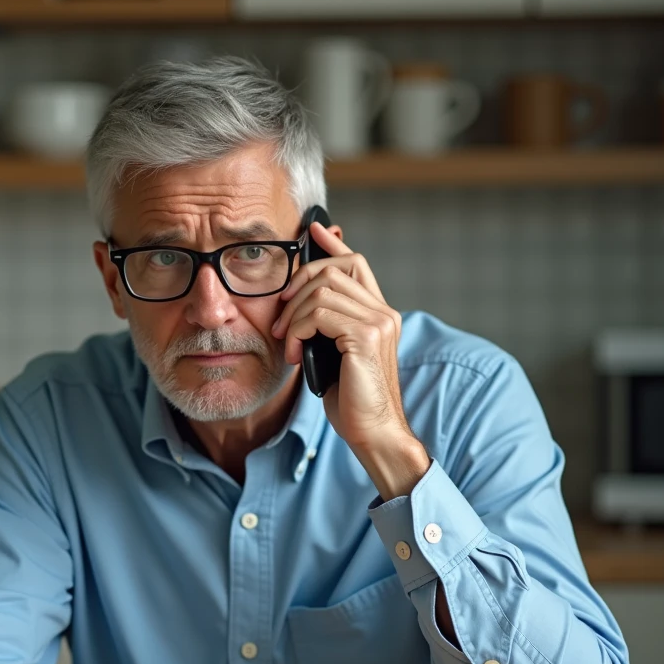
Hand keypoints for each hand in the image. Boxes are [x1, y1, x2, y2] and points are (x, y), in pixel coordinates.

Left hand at [271, 222, 429, 497]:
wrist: (372, 432)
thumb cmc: (351, 400)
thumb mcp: (331, 354)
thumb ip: (324, 325)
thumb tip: (299, 301)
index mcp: (378, 313)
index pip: (356, 262)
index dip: (332, 243)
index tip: (311, 230)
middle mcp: (384, 312)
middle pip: (333, 269)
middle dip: (296, 288)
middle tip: (279, 321)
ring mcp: (379, 322)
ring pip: (322, 289)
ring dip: (292, 315)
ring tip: (286, 343)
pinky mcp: (366, 336)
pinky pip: (319, 313)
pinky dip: (297, 329)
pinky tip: (293, 353)